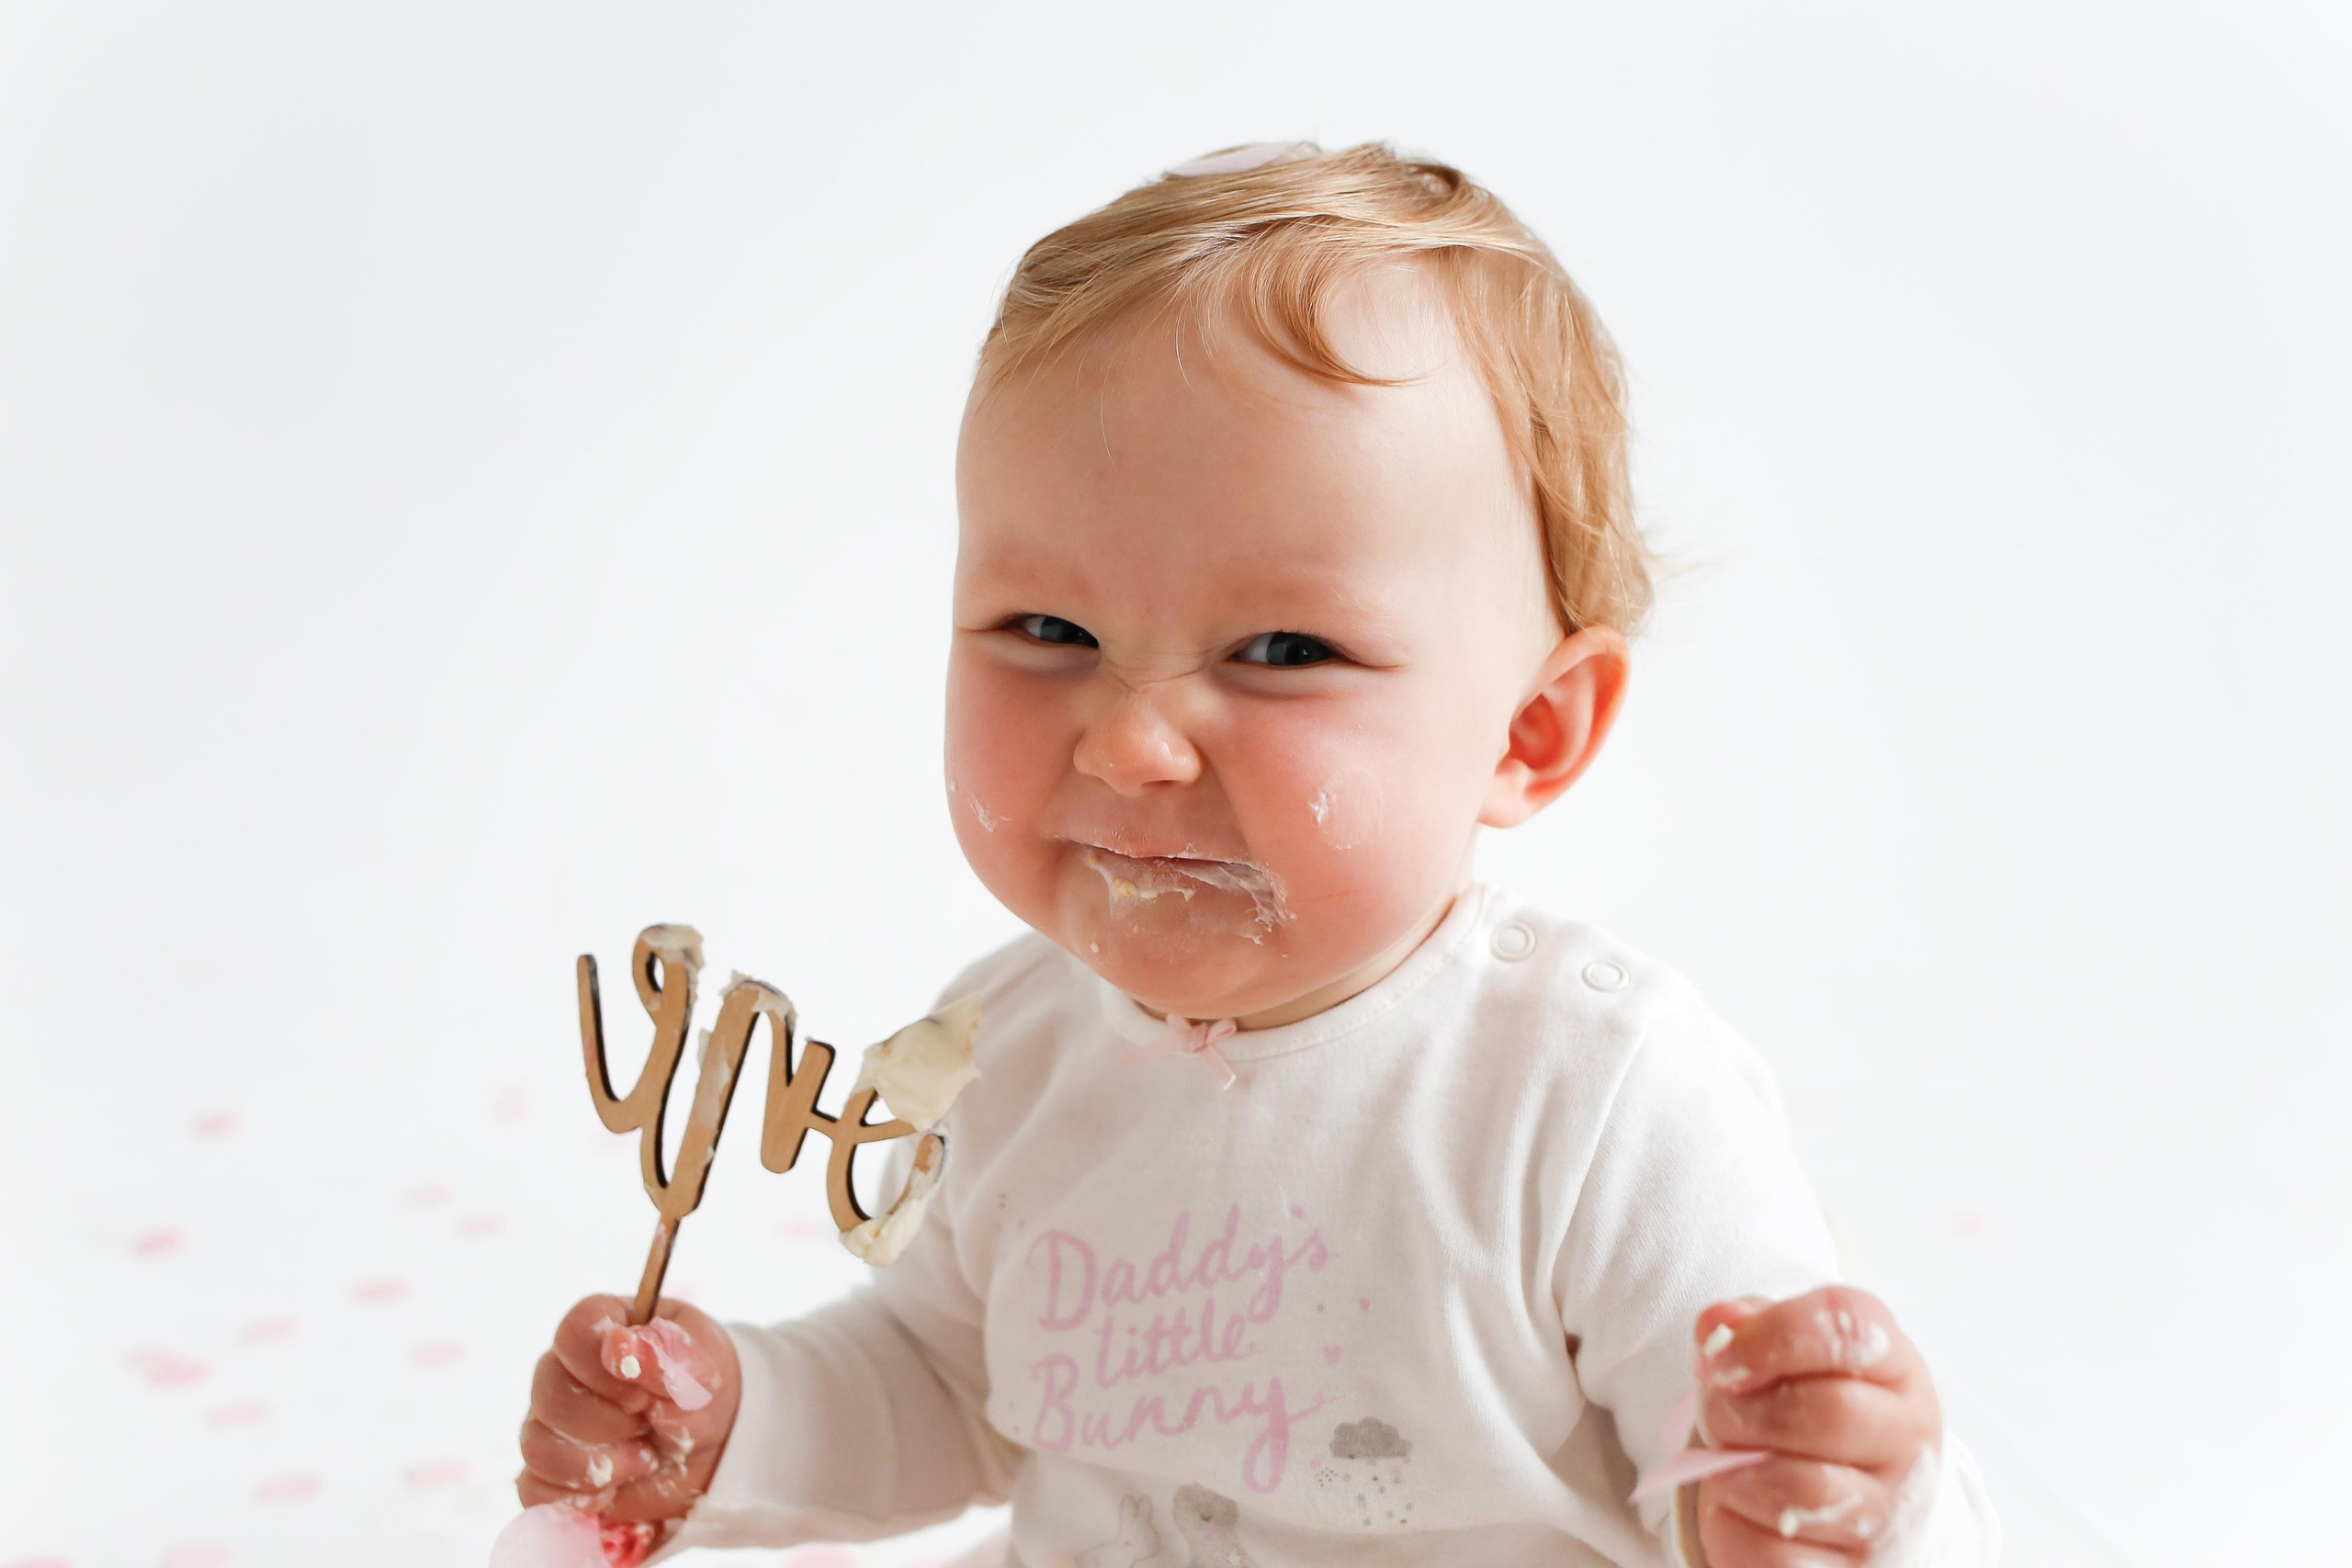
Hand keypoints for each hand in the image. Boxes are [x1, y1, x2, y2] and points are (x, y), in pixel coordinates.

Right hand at [517, 1295, 742, 1520]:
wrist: (712, 1448)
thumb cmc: (700, 1393)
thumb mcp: (701, 1371)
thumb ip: (667, 1356)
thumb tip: (621, 1346)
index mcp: (603, 1330)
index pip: (574, 1332)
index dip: (606, 1366)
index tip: (642, 1392)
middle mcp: (565, 1372)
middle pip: (549, 1394)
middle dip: (608, 1422)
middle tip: (649, 1426)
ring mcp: (551, 1425)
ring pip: (537, 1446)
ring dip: (598, 1464)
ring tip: (644, 1459)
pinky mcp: (550, 1476)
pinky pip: (535, 1492)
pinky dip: (577, 1499)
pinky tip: (614, 1491)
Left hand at [1690, 1287, 1939, 1566]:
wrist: (1851, 1491)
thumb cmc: (1806, 1403)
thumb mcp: (1787, 1350)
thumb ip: (1748, 1325)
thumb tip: (1718, 1327)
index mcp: (1893, 1364)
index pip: (1848, 1328)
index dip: (1772, 1336)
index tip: (1720, 1358)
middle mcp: (1906, 1437)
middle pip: (1829, 1412)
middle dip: (1743, 1409)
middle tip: (1716, 1412)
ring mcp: (1888, 1513)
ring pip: (1804, 1492)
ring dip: (1735, 1471)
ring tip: (1726, 1460)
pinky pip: (1777, 1558)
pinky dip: (1731, 1530)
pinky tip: (1735, 1507)